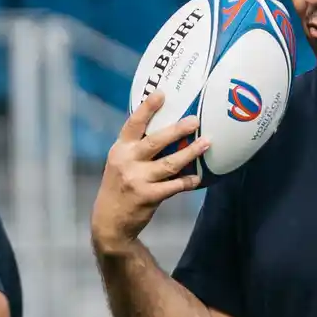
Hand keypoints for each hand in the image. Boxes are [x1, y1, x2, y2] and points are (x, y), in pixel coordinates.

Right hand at [91, 92, 208, 253]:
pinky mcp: (147, 197)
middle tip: (195, 120)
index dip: (147, 108)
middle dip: (177, 130)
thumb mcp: (120, 163)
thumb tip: (167, 129)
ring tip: (206, 143)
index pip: (133, 124)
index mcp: (120, 149)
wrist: (109, 222)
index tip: (161, 94)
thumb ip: (136, 148)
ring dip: (190, 153)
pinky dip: (187, 181)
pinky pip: (174, 186)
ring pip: (170, 163)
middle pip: (155, 141)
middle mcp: (126, 162)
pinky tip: (198, 177)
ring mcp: (137, 180)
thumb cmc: (120, 187)